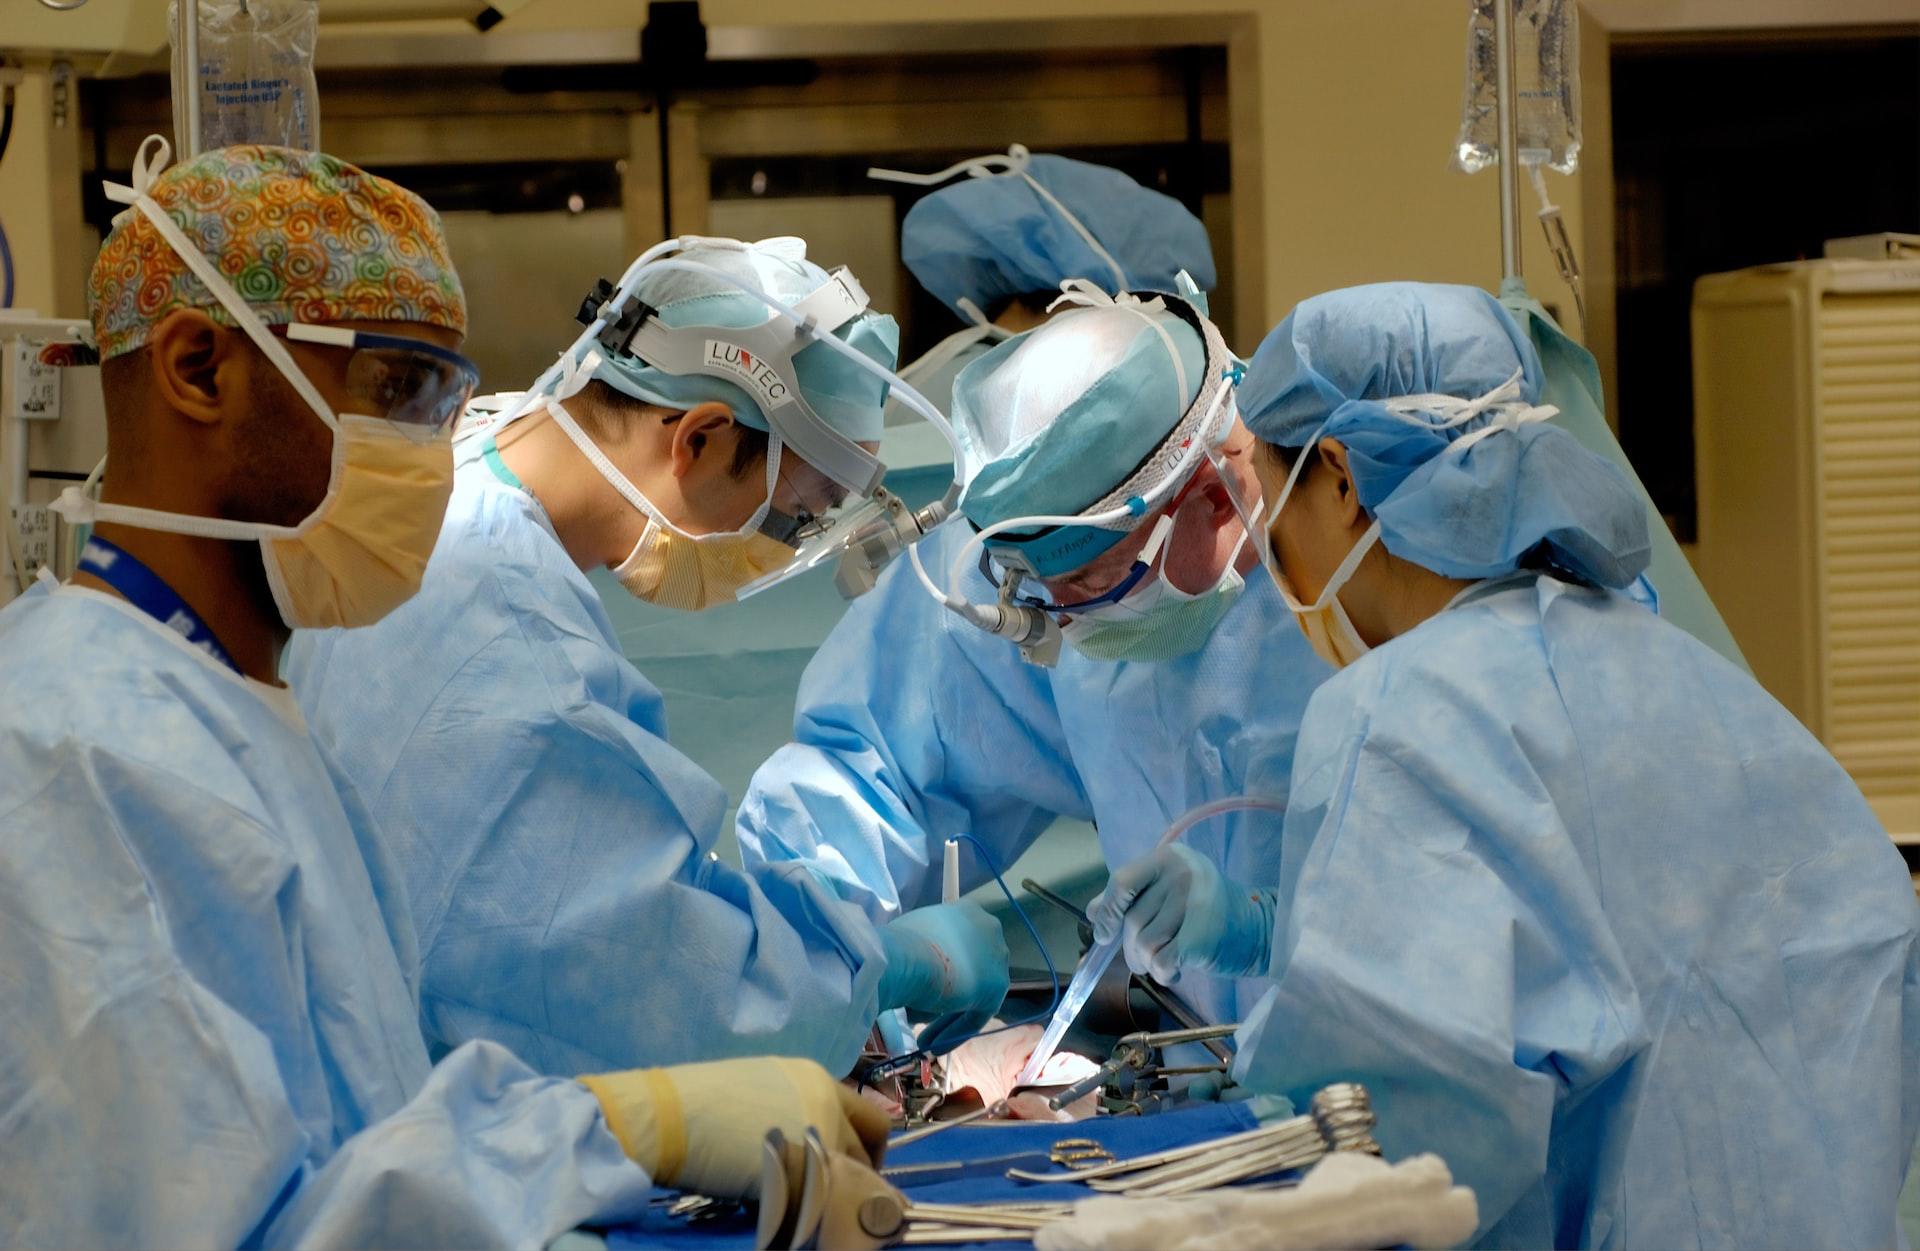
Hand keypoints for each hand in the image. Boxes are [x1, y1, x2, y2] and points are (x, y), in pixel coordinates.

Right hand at [580, 1056, 889, 1199]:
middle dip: (864, 1177)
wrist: (667, 1115)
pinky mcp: (796, 1171)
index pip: (872, 1119)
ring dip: (836, 1196)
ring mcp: (815, 1137)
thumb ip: (800, 1111)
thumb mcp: (765, 1092)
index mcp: (818, 1081)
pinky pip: (818, 1200)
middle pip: (870, 1150)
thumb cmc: (702, 1102)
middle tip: (843, 1197)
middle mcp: (827, 1104)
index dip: (869, 1150)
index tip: (857, 1170)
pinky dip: (808, 1212)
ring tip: (808, 1207)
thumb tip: (815, 1142)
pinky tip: (784, 1213)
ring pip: (848, 1178)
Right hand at [877, 901, 1010, 1054]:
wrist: (905, 956)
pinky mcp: (997, 987)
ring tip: (925, 1039)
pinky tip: (935, 1047)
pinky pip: (975, 1016)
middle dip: (950, 994)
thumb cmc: (898, 943)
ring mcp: (997, 957)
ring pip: (973, 994)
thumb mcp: (913, 937)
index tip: (924, 986)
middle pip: (972, 968)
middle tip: (924, 1015)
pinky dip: (955, 1032)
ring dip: (949, 1018)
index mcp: (968, 911)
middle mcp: (989, 928)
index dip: (944, 970)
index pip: (962, 944)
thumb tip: (918, 970)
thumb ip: (926, 948)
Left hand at [1087, 844, 1275, 982]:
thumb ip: (1131, 896)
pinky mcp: (1202, 935)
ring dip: (1146, 962)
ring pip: (1144, 943)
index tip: (1104, 932)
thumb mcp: (1170, 891)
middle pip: (1132, 919)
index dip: (1107, 910)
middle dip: (1129, 948)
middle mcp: (1181, 875)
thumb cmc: (1206, 910)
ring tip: (1162, 962)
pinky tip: (1174, 970)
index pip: (1122, 881)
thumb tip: (1092, 912)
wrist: (1258, 928)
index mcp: (1168, 858)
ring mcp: (1193, 903)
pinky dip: (1162, 973)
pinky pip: (1162, 961)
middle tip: (1142, 959)